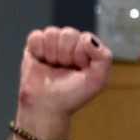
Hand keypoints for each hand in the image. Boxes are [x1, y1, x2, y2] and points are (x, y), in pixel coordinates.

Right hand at [14, 25, 112, 139]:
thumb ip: (104, 57)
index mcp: (87, 49)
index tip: (79, 69)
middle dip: (65, 55)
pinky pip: (36, 36)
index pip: (85, 38)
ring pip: (52, 33)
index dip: (80, 55)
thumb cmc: (72, 95)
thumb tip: (87, 38)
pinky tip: (41, 61)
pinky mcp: (35, 45)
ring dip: (52, 54)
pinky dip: (38, 50)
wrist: (46, 106)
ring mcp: (53, 43)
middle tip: (64, 69)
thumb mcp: (98, 80)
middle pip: (68, 33)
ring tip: (53, 66)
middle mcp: (71, 44)